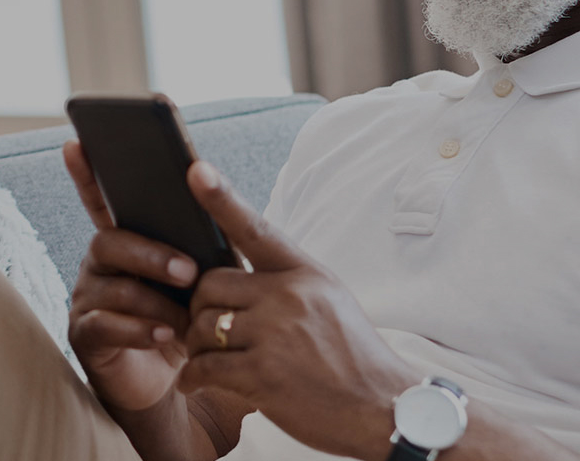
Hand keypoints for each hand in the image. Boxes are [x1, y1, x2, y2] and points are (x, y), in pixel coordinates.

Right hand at [64, 140, 199, 412]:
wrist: (179, 383)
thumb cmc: (191, 319)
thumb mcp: (203, 276)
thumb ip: (201, 240)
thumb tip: (212, 194)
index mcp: (127, 241)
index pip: (102, 200)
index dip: (87, 174)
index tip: (77, 143)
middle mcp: (99, 264)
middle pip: (108, 241)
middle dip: (150, 253)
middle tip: (189, 270)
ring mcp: (88, 298)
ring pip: (111, 285)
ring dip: (153, 298)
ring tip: (186, 315)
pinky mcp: (86, 335)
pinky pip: (105, 324)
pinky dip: (139, 329)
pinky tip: (165, 335)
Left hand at [176, 161, 422, 460]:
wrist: (385, 409)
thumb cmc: (354, 359)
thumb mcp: (331, 302)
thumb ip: (288, 284)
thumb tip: (239, 277)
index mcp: (306, 274)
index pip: (256, 229)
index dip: (222, 199)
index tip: (196, 170)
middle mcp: (289, 297)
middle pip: (210, 285)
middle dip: (200, 309)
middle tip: (206, 331)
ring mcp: (275, 335)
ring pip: (202, 326)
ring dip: (195, 347)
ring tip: (208, 361)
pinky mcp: (263, 375)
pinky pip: (204, 367)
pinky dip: (194, 378)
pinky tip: (197, 384)